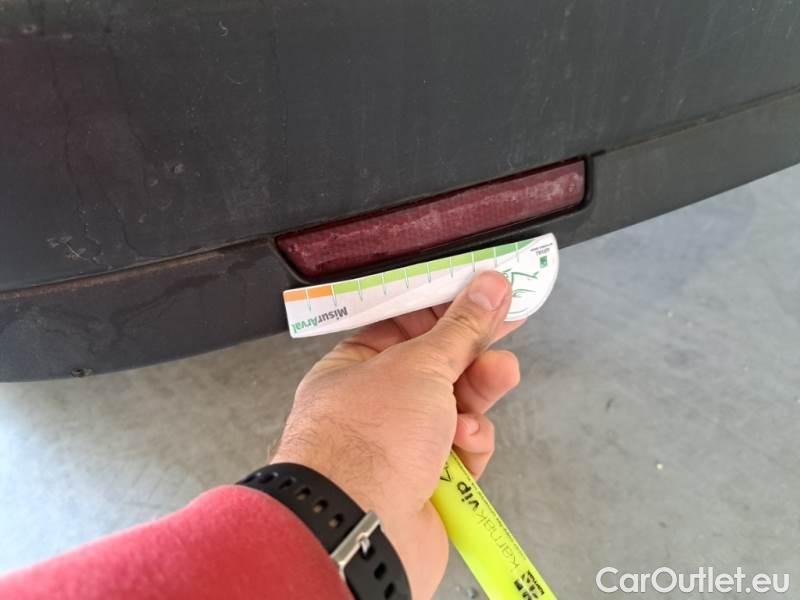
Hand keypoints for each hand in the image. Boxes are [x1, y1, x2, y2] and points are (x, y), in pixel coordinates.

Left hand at [271, 271, 523, 597]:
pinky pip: (461, 449)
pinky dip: (470, 442)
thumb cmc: (370, 436)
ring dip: (479, 390)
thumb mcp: (419, 365)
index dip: (445, 304)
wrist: (361, 528)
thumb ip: (462, 327)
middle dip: (473, 347)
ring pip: (455, 406)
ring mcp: (401, 445)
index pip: (404, 324)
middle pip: (436, 364)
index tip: (482, 288)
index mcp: (355, 367)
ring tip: (501, 374)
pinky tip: (466, 442)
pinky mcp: (428, 481)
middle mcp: (375, 404)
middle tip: (511, 320)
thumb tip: (489, 285)